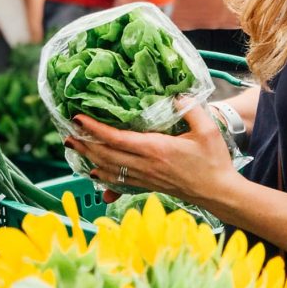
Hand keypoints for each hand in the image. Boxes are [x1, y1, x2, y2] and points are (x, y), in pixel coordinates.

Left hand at [65, 102, 236, 205]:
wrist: (219, 192)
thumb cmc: (214, 161)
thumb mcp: (207, 130)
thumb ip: (190, 109)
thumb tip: (176, 94)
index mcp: (156, 149)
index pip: (116, 139)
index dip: (94, 129)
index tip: (78, 118)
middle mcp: (146, 165)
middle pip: (106, 155)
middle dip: (84, 144)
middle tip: (66, 134)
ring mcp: (146, 178)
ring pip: (110, 169)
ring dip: (89, 158)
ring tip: (73, 149)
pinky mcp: (149, 185)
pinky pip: (120, 181)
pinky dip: (103, 175)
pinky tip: (94, 172)